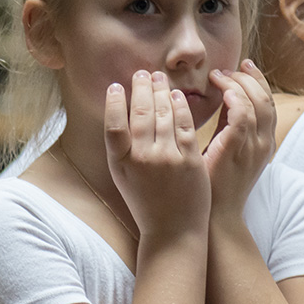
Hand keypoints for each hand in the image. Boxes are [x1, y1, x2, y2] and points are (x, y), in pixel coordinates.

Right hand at [105, 70, 210, 236]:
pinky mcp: (190, 160)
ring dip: (160, 92)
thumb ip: (122, 149)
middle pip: (140, 114)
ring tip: (157, 78)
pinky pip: (185, 125)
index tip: (116, 86)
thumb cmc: (146, 203)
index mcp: (121, 164)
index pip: (114, 126)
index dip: (113, 103)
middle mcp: (143, 159)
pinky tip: (176, 96)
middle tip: (141, 73)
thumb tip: (119, 114)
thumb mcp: (124, 177)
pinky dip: (180, 107)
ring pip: (163, 115)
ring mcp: (168, 159)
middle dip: (141, 89)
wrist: (173, 230)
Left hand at [203, 59, 275, 221]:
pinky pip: (242, 117)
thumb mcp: (226, 147)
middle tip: (229, 67)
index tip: (243, 65)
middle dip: (249, 77)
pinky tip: (222, 90)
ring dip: (238, 84)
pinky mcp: (237, 151)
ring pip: (256, 103)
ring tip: (219, 76)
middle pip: (265, 98)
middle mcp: (265, 143)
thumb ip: (227, 123)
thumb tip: (220, 95)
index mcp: (264, 142)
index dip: (258, 80)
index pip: (268, 102)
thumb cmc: (215, 181)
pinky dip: (235, 99)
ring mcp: (254, 148)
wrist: (215, 213)